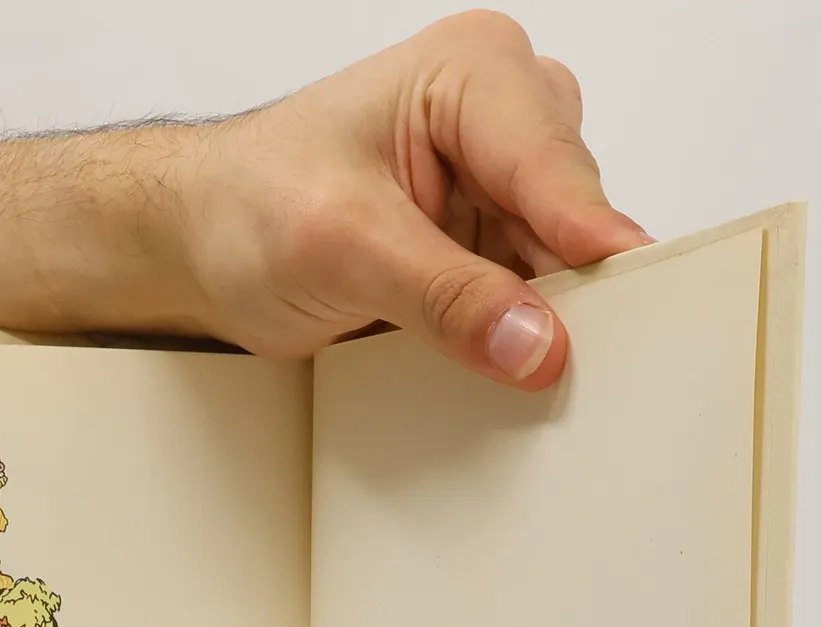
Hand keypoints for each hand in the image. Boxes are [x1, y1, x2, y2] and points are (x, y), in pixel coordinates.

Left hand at [176, 11, 649, 387]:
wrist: (199, 243)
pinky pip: (530, 294)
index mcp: (472, 74)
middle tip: (557, 356)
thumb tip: (532, 340)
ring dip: (541, 315)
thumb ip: (444, 295)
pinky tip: (491, 355)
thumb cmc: (246, 207)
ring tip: (502, 356)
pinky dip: (516, 332)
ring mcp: (495, 183)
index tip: (622, 304)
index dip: (590, 241)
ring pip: (561, 262)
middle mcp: (498, 116)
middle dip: (566, 285)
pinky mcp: (483, 241)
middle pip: (575, 214)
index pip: (554, 165)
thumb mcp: (343, 250)